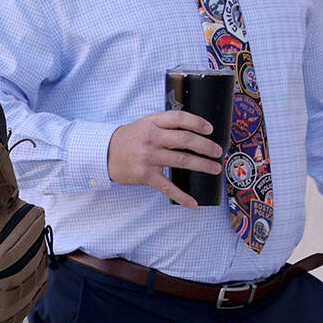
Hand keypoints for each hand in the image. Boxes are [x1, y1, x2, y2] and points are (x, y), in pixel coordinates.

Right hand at [107, 110, 223, 208]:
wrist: (103, 154)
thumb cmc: (128, 139)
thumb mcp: (144, 124)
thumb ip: (164, 125)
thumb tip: (193, 130)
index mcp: (152, 122)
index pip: (179, 118)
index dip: (197, 122)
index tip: (210, 129)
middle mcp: (151, 138)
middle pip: (185, 140)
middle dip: (206, 146)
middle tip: (218, 152)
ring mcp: (148, 157)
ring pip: (182, 161)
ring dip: (202, 165)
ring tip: (215, 169)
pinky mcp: (145, 175)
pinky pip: (168, 187)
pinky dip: (182, 196)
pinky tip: (193, 203)